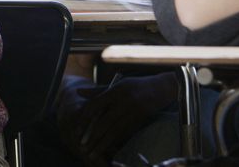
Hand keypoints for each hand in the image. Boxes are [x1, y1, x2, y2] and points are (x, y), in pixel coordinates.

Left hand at [57, 73, 175, 165]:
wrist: (161, 88)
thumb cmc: (135, 85)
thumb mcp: (117, 84)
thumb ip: (97, 91)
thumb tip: (79, 92)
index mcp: (115, 91)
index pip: (95, 105)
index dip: (85, 119)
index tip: (78, 130)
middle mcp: (124, 101)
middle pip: (104, 122)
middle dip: (92, 136)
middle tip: (82, 147)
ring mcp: (134, 112)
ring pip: (115, 131)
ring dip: (102, 144)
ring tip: (93, 154)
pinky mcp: (141, 121)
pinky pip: (126, 134)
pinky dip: (116, 143)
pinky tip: (108, 150)